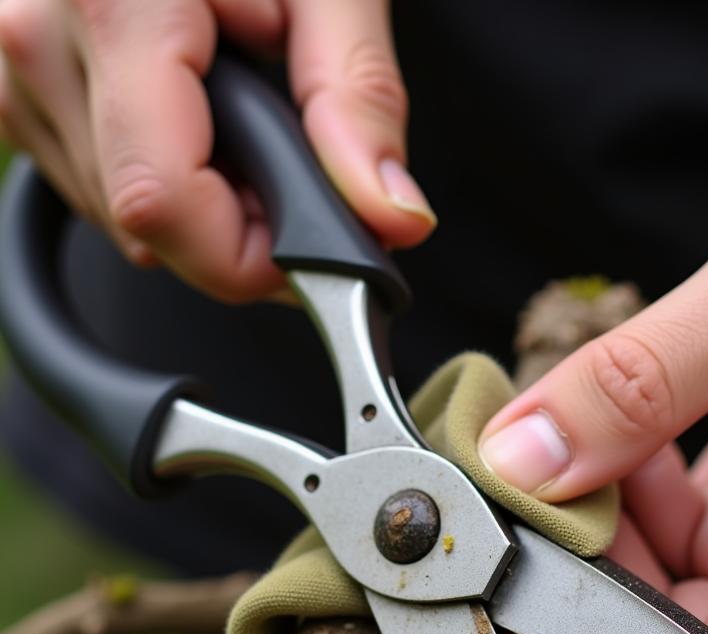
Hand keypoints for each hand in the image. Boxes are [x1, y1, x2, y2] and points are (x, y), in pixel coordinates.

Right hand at [0, 0, 433, 300]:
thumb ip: (357, 98)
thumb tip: (390, 216)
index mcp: (113, 2)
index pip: (164, 203)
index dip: (251, 256)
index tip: (311, 246)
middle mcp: (36, 36)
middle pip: (147, 227)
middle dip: (237, 230)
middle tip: (287, 162)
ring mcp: (10, 65)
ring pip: (120, 221)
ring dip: (199, 205)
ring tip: (237, 118)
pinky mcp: (11, 88)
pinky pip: (92, 187)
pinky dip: (158, 179)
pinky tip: (189, 117)